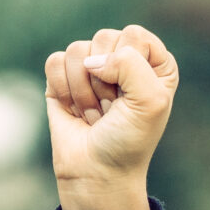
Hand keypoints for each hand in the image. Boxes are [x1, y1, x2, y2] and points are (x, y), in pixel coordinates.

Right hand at [45, 24, 177, 209]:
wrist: (96, 174)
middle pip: (104, 38)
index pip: (135, 35)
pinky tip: (74, 112)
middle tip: (112, 112)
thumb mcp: (150, 101)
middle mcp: (123, 59)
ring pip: (78, 51)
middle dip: (105, 83)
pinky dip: (63, 91)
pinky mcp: (62, 77)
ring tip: (95, 116)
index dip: (129, 67)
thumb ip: (131, 63)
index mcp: (154, 62)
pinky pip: (55, 62)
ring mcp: (92, 67)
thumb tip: (90, 61)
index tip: (132, 100)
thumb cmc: (129, 141)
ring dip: (84, 92)